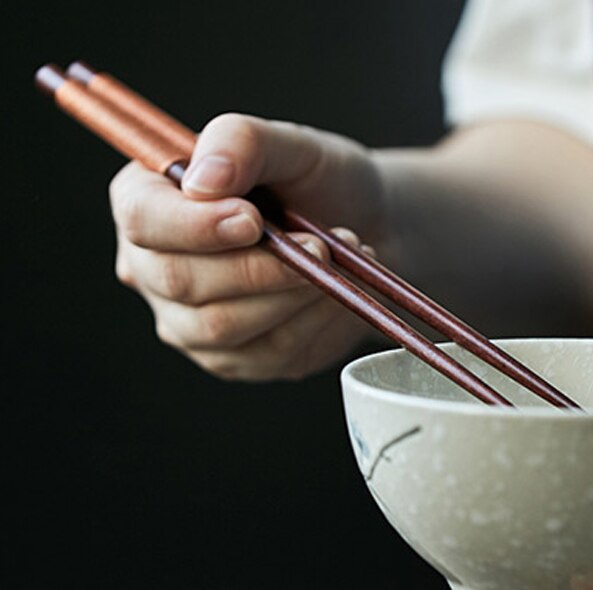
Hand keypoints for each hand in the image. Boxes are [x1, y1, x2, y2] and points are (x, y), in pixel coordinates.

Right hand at [110, 114, 384, 380]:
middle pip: (180, 281)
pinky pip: (267, 352)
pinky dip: (313, 320)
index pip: (142, 220)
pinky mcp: (233, 359)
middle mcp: (153, 268)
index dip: (195, 226)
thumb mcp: (291, 144)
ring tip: (335, 261)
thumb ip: (242, 143)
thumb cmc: (317, 181)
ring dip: (290, 295)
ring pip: (221, 326)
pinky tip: (337, 292)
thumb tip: (203, 181)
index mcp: (149, 200)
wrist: (365, 228)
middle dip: (257, 268)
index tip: (254, 220)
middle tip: (319, 247)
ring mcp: (188, 323)